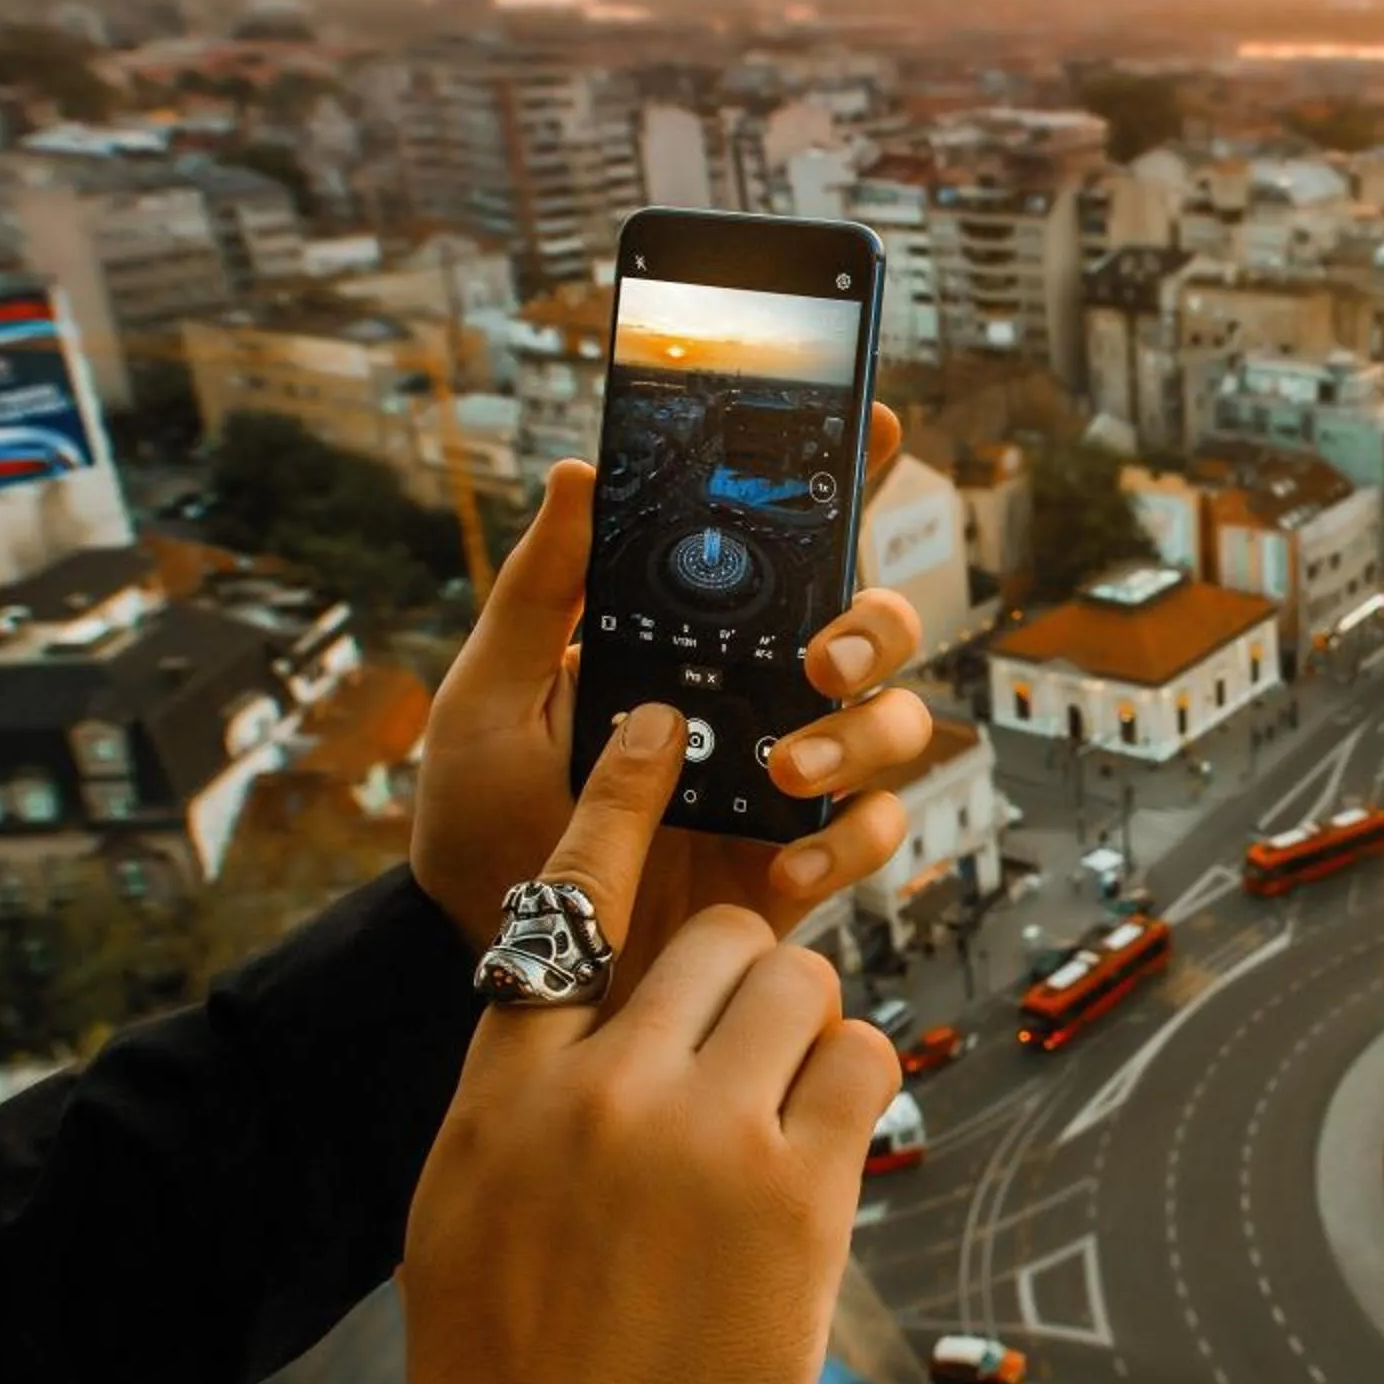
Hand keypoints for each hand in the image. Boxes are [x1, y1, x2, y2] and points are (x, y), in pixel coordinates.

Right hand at [401, 726, 901, 1383]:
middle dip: (746, 983)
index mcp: (508, 1087)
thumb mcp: (469, 1198)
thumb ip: (527, 1084)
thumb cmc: (516, 1353)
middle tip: (736, 1061)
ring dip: (806, 1033)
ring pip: (805, 984)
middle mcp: (605, 1092)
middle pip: (720, 939)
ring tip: (775, 1120)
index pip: (564, 901)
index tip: (660, 721)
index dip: (619, 798)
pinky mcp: (803, 1191)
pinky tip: (822, 1150)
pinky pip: (866, 1060)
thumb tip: (587, 1010)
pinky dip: (856, 1088)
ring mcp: (708, 1137)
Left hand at [413, 410, 932, 998]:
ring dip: (862, 738)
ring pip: (900, 725)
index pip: (790, 542)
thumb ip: (538, 593)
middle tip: (819, 657)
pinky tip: (785, 866)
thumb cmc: (483, 821)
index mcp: (701, 638)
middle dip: (878, 626)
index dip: (848, 475)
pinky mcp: (803, 860)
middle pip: (882, 627)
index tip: (873, 424)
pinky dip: (849, 842)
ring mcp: (792, 778)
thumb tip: (578, 472)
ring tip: (779, 773)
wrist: (503, 959)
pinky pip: (875, 834)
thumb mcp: (487, 698)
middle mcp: (765, 695)